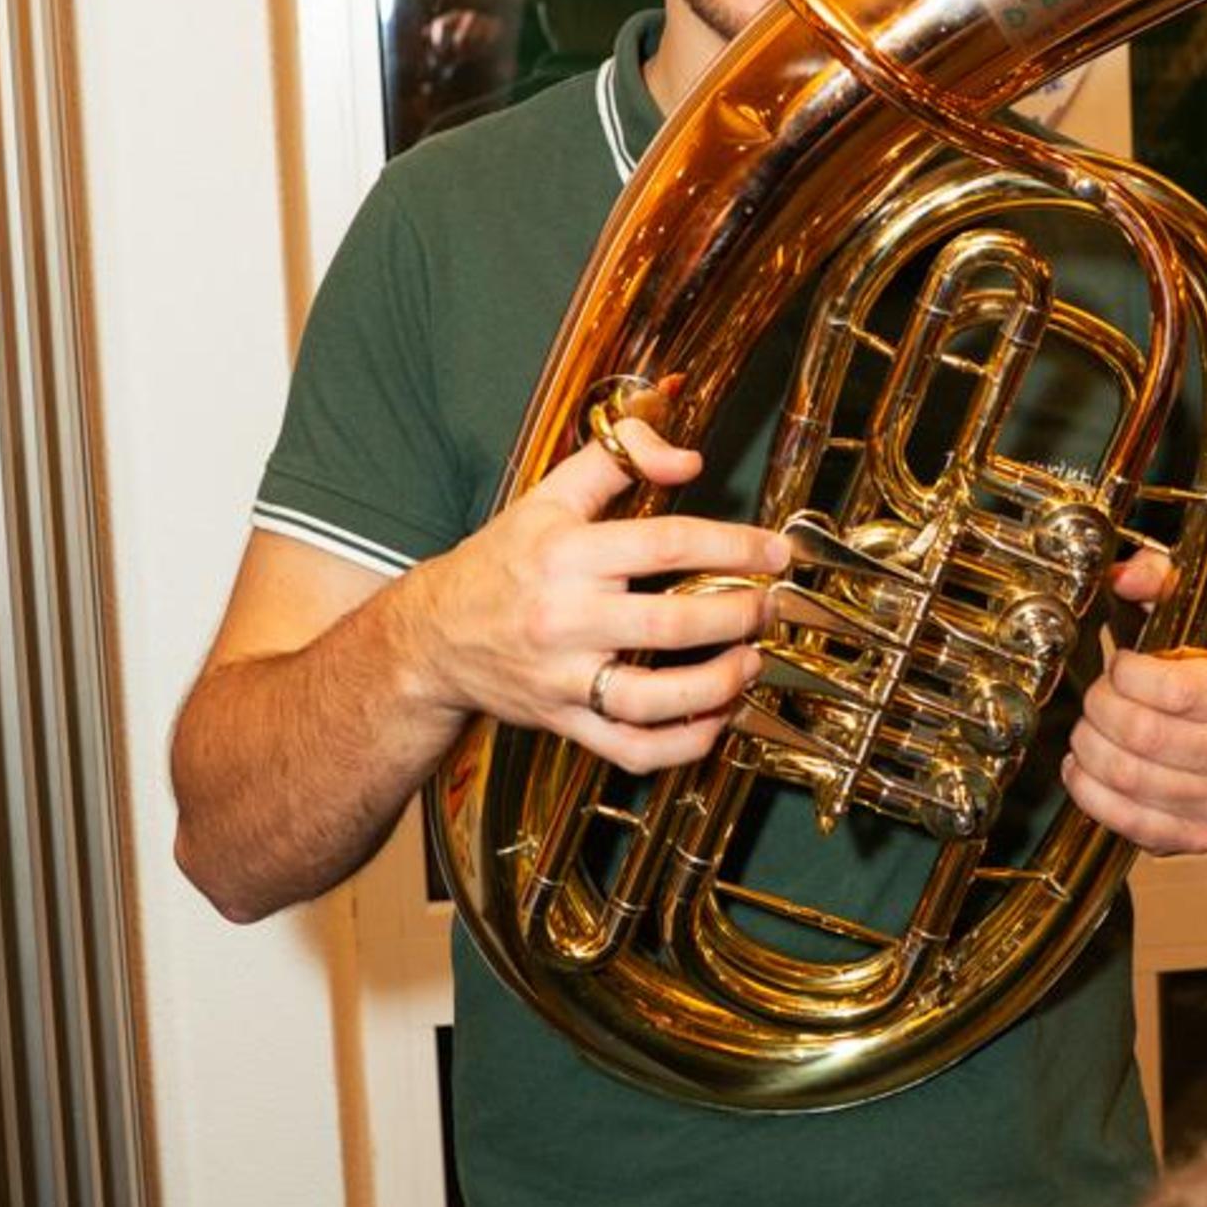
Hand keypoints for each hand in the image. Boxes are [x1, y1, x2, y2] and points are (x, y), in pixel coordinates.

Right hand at [400, 418, 789, 771]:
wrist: (432, 637)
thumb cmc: (500, 565)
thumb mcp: (549, 497)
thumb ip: (617, 460)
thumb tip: (685, 458)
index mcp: (566, 555)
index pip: (665, 544)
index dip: (731, 547)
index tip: (774, 553)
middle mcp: (564, 618)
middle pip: (669, 622)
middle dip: (736, 616)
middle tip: (768, 608)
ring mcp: (562, 677)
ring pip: (652, 697)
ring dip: (716, 686)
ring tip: (749, 664)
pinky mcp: (563, 721)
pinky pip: (629, 748)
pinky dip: (680, 745)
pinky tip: (714, 721)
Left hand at [1060, 544, 1206, 855]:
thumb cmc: (1200, 676)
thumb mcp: (1189, 618)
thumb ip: (1157, 580)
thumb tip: (1128, 576)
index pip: (1178, 691)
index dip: (1128, 675)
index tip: (1121, 664)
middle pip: (1143, 735)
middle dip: (1100, 709)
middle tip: (1097, 698)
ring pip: (1127, 776)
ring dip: (1090, 748)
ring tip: (1091, 730)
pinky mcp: (1196, 837)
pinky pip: (1125, 820)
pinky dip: (1090, 791)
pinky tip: (1087, 767)